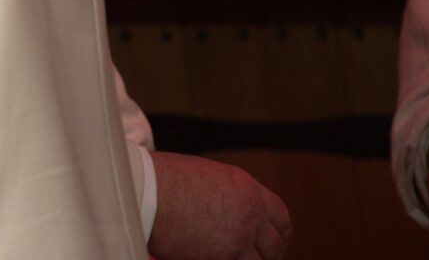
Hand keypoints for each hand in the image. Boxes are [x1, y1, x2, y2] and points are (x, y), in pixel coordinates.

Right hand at [148, 151, 291, 259]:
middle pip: (275, 244)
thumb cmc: (164, 179)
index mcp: (247, 189)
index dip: (279, 233)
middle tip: (257, 257)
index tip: (272, 241)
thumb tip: (226, 212)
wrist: (147, 191)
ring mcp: (238, 238)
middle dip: (269, 254)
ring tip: (234, 256)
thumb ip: (226, 195)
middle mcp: (249, 214)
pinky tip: (211, 255)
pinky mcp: (222, 257)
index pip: (281, 217)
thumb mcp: (206, 177)